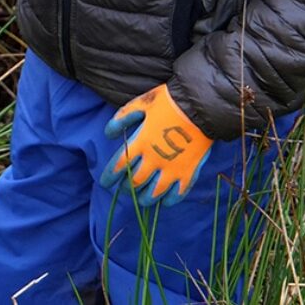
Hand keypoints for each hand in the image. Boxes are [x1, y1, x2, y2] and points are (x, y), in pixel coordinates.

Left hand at [100, 83, 212, 205]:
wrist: (200, 107)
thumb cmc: (167, 103)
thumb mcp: (140, 105)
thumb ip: (122, 119)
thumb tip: (109, 135)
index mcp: (141, 143)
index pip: (120, 165)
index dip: (110, 176)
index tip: (105, 183)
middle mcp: (154, 159)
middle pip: (136, 181)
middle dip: (127, 187)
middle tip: (124, 190)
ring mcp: (173, 168)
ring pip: (155, 192)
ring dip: (145, 198)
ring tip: (140, 200)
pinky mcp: (189, 172)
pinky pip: (178, 192)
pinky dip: (170, 199)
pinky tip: (164, 202)